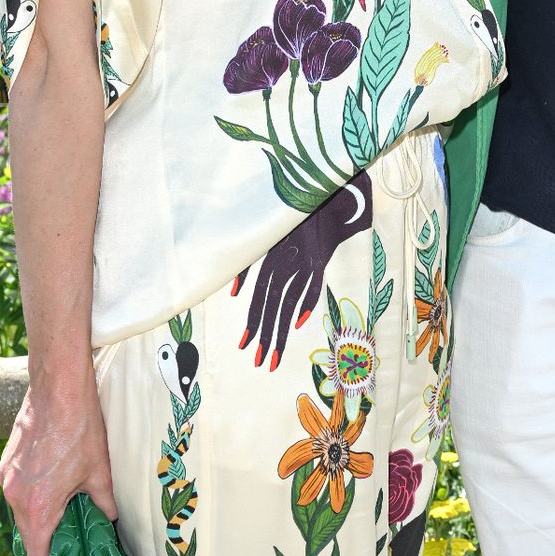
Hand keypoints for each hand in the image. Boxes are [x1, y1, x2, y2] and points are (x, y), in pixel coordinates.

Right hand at [0, 369, 116, 555]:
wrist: (58, 388)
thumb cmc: (81, 429)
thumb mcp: (100, 472)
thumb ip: (104, 505)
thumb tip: (113, 522)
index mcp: (37, 508)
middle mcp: (14, 497)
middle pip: (29, 533)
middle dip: (49, 535)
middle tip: (74, 533)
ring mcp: (6, 479)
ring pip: (22, 510)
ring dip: (41, 511)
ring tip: (66, 502)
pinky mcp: (6, 463)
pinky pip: (18, 488)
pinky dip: (33, 491)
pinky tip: (54, 478)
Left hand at [232, 171, 372, 368]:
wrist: (319, 193)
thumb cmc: (289, 219)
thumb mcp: (264, 238)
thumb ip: (248, 264)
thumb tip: (233, 293)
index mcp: (268, 259)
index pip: (258, 298)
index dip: (253, 322)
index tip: (245, 346)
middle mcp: (282, 262)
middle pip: (272, 305)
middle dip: (266, 335)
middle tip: (260, 362)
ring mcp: (302, 261)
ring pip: (290, 301)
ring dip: (282, 330)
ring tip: (275, 355)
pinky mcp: (321, 257)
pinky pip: (314, 284)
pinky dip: (308, 301)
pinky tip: (300, 322)